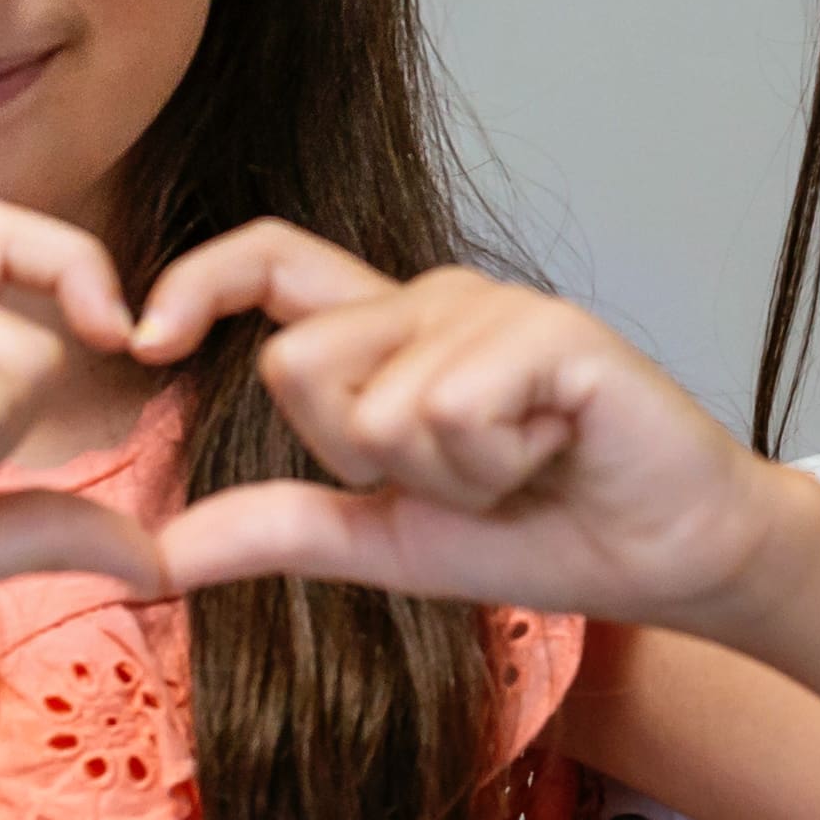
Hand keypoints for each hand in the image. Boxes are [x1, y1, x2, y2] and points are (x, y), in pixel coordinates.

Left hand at [131, 224, 810, 634]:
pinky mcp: (550, 332)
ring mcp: (493, 306)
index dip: (197, 280)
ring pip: (382, 409)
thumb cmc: (546, 530)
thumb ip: (279, 531)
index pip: (268, 261)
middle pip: (300, 364)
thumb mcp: (387, 540)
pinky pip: (452, 410)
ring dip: (450, 478)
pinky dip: (497, 464)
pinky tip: (557, 450)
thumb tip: (153, 555)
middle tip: (463, 475)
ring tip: (524, 465)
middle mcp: (432, 299)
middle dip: (363, 460)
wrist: (673, 558)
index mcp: (388, 332)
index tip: (145, 339)